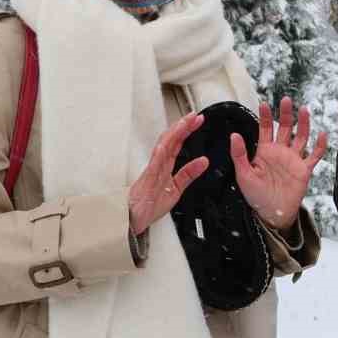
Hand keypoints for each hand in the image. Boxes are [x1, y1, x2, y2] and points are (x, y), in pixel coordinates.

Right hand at [128, 112, 210, 234]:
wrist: (133, 221)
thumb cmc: (149, 205)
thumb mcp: (176, 188)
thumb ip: (188, 174)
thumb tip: (204, 161)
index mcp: (165, 166)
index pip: (177, 143)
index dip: (187, 130)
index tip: (197, 120)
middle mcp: (158, 166)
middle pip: (170, 141)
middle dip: (181, 127)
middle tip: (194, 115)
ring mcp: (151, 173)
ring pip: (161, 149)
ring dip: (172, 136)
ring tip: (182, 124)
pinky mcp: (146, 183)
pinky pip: (152, 168)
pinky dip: (158, 156)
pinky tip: (164, 146)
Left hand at [232, 97, 328, 229]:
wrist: (272, 213)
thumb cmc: (256, 195)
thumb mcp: (243, 174)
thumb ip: (240, 155)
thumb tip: (234, 135)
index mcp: (265, 152)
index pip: (265, 129)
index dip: (264, 116)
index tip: (264, 103)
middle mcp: (280, 152)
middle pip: (285, 128)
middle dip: (286, 114)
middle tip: (286, 100)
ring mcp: (294, 160)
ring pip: (301, 137)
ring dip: (303, 124)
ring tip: (304, 110)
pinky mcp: (304, 170)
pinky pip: (314, 156)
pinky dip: (319, 146)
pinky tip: (322, 135)